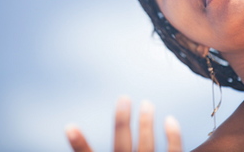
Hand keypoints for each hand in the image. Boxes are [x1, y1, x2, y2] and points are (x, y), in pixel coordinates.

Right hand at [66, 96, 182, 151]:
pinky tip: (171, 119)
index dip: (78, 143)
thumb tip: (80, 146)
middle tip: (124, 98)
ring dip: (146, 123)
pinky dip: (174, 136)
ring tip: (147, 104)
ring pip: (147, 145)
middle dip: (121, 120)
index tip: (69, 126)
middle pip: (122, 144)